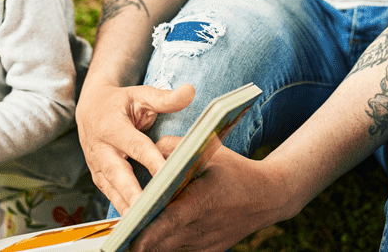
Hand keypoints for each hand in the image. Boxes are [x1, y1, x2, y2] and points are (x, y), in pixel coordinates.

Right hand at [76, 81, 194, 214]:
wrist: (90, 108)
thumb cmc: (121, 102)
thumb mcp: (141, 94)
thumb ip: (165, 97)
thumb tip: (190, 91)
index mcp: (112, 126)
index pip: (136, 146)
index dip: (152, 161)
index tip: (168, 174)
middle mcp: (101, 147)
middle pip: (117, 173)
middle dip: (132, 192)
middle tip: (146, 209)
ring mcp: (97, 164)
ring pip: (111, 189)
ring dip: (127, 206)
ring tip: (144, 222)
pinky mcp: (98, 176)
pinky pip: (110, 195)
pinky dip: (123, 208)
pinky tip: (137, 222)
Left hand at [129, 139, 297, 251]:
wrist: (269, 196)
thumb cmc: (236, 171)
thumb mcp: (207, 150)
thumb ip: (172, 146)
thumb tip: (148, 148)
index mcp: (196, 206)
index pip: (160, 228)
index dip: (138, 235)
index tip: (120, 235)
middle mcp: (198, 231)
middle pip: (159, 244)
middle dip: (138, 239)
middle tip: (119, 236)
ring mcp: (204, 244)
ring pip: (168, 250)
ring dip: (152, 242)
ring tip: (132, 233)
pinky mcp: (209, 250)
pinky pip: (181, 250)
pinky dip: (168, 244)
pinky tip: (157, 233)